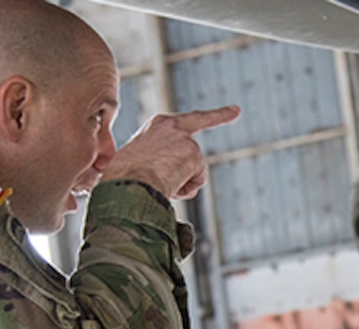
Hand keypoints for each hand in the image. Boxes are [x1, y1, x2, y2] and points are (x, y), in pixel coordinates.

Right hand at [105, 105, 240, 198]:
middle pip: (201, 122)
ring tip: (159, 184)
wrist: (126, 183)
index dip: (210, 115)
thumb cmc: (122, 178)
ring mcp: (185, 140)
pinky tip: (169, 187)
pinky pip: (196, 181)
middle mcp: (173, 127)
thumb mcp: (135, 161)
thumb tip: (157, 182)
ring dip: (181, 182)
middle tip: (236, 110)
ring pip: (193, 168)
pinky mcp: (193, 155)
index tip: (232, 109)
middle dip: (221, 114)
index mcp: (157, 126)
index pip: (186, 119)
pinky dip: (185, 190)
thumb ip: (153, 160)